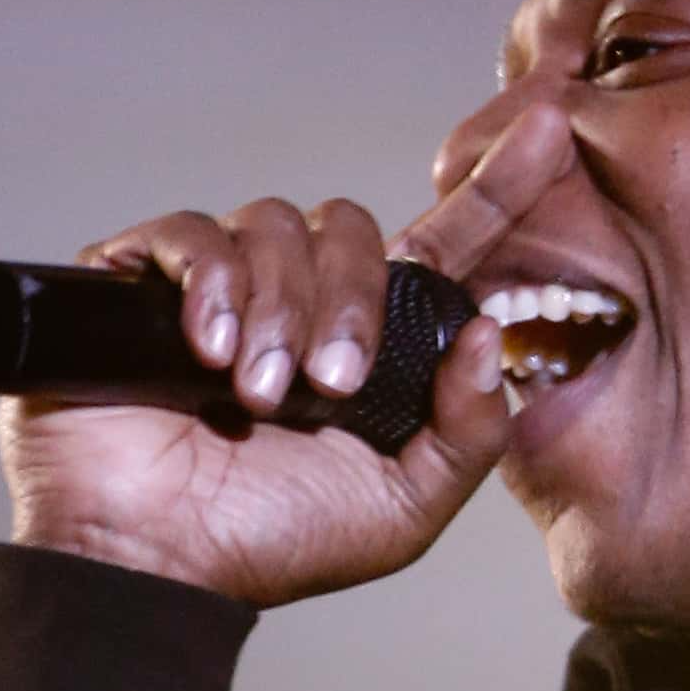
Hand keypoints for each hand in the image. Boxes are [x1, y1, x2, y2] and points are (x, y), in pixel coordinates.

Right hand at [2, 107, 574, 607]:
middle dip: (349, 302)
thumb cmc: (272, 544)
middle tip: (330, 384)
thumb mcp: (404, 508)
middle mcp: (296, 300)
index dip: (495, 188)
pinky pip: (191, 233)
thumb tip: (490, 331)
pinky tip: (206, 351)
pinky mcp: (140, 280)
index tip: (549, 126)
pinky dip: (210, 283)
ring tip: (258, 391)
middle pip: (349, 226)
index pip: (440, 245)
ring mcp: (217, 286)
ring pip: (273, 226)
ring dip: (278, 310)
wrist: (156, 564)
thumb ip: (469, 434)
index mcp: (367, 342)